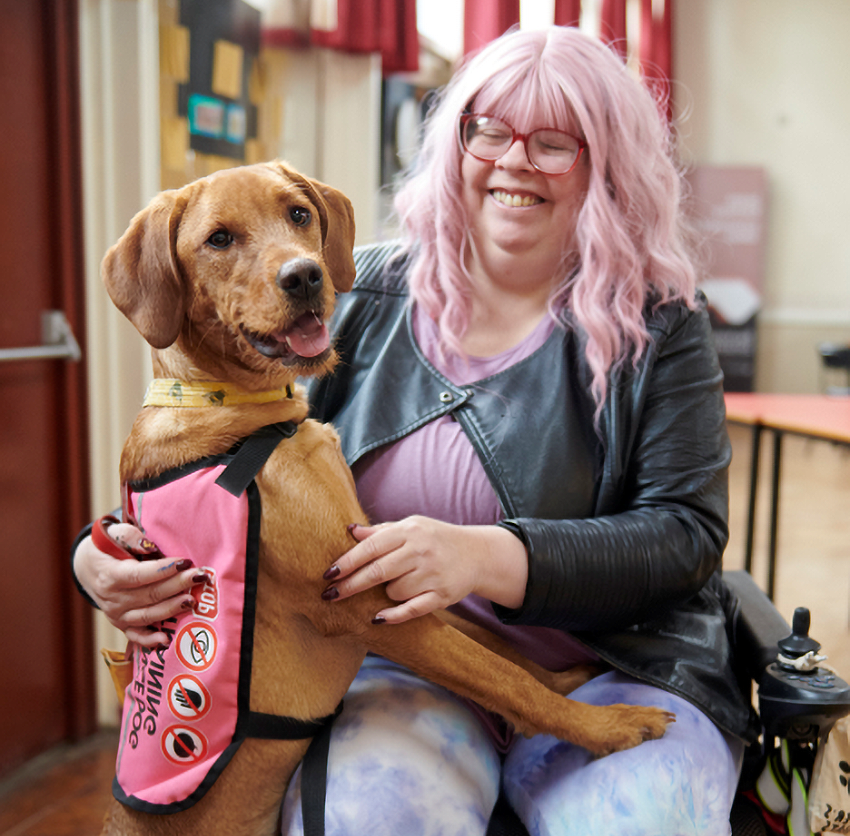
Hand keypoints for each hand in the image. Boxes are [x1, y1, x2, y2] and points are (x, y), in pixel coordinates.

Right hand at [73, 522, 208, 646]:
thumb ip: (129, 537)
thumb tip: (148, 546)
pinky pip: (136, 635)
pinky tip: (166, 639)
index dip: (163, 570)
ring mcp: (116, 614)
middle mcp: (112, 599)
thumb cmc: (105, 546)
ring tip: (192, 601)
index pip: (139, 575)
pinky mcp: (122, 624)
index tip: (185, 561)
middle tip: (199, 577)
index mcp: (109, 575)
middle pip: (149, 594)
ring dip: (171, 609)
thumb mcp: (111, 533)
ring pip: (147, 615)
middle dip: (177, 585)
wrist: (87, 567)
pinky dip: (150, 640)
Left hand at [321, 516, 527, 623]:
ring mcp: (432, 574)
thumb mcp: (411, 527)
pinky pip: (411, 610)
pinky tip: (378, 617)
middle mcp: (421, 551)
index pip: (371, 547)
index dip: (347, 562)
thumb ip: (381, 532)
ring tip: (393, 586)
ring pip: (394, 591)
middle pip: (378, 571)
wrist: (477, 554)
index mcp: (410, 531)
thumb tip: (350, 531)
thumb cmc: (435, 539)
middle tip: (330, 595)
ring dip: (385, 594)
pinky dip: (393, 615)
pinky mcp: (442, 596)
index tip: (328, 574)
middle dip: (351, 585)